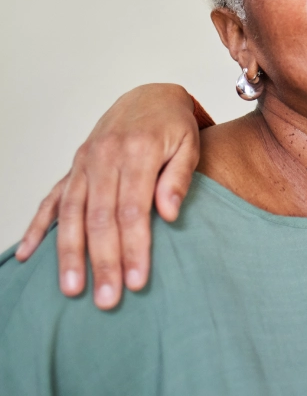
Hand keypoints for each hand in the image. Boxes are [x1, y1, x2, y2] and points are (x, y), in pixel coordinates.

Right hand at [15, 83, 201, 309]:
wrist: (150, 95)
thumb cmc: (174, 125)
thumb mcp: (190, 144)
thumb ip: (179, 178)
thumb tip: (170, 216)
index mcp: (138, 152)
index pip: (134, 210)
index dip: (134, 248)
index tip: (138, 281)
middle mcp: (105, 157)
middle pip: (101, 218)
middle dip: (103, 262)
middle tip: (107, 299)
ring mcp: (85, 162)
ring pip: (73, 214)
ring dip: (70, 254)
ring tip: (72, 289)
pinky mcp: (74, 167)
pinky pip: (52, 199)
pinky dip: (39, 227)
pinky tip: (29, 255)